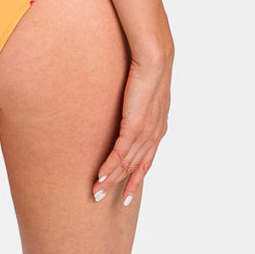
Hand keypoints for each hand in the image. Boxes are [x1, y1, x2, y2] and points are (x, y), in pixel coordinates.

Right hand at [94, 53, 172, 204]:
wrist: (154, 54)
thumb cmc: (148, 63)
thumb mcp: (144, 86)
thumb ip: (137, 97)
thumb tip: (127, 94)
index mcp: (159, 125)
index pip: (147, 158)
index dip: (136, 176)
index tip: (126, 193)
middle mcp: (155, 132)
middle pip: (137, 166)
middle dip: (121, 184)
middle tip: (103, 198)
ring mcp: (146, 130)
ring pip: (127, 163)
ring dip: (111, 179)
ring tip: (96, 191)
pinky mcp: (135, 124)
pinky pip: (121, 152)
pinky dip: (110, 166)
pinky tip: (100, 176)